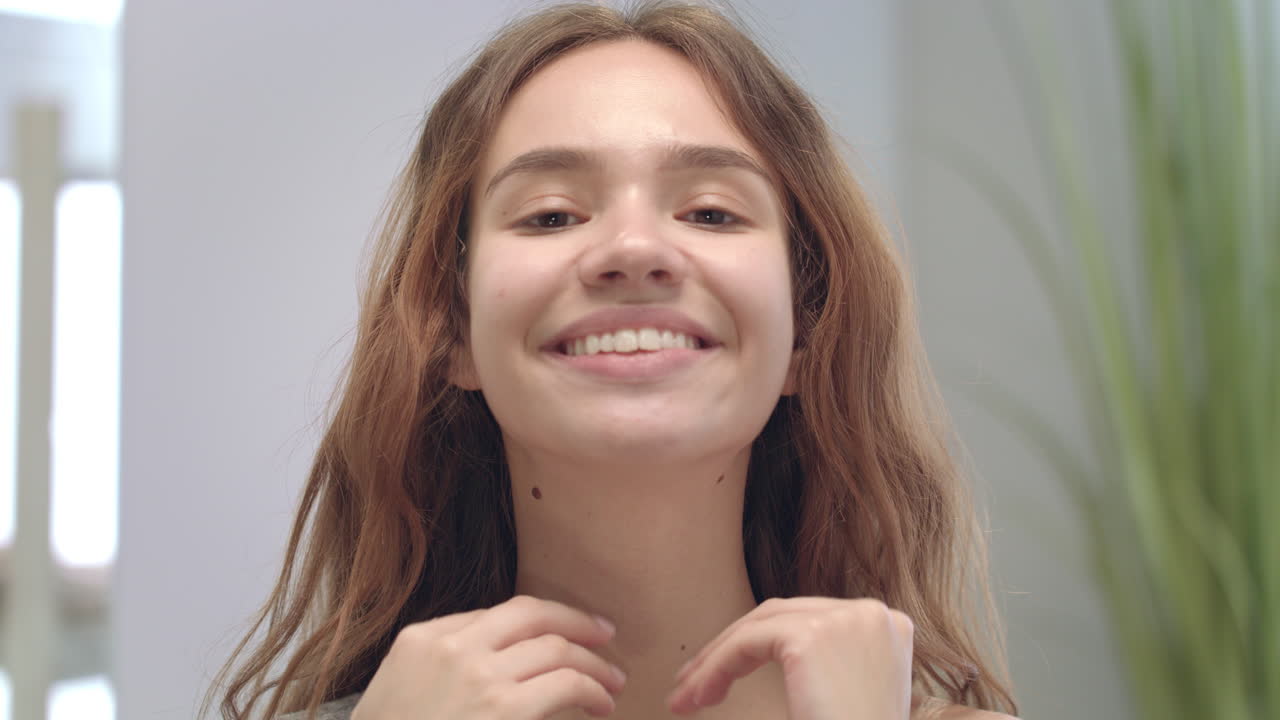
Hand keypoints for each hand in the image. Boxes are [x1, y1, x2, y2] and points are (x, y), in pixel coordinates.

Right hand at [352, 595, 626, 718]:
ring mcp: (480, 677)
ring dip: (594, 665)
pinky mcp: (505, 711)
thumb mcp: (403, 685)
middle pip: (535, 617)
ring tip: (612, 682)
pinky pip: (565, 684)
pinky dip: (592, 690)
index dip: (543, 618)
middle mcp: (454, 648)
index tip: (567, 628)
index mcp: (425, 637)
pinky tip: (600, 704)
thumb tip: (506, 655)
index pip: (499, 614)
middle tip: (606, 636)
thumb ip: (445, 660)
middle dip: (579, 624)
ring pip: (557, 650)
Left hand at [665, 597, 914, 719]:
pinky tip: (701, 696)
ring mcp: (845, 620)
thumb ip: (821, 669)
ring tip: (687, 695)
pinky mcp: (813, 636)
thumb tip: (756, 651)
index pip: (809, 620)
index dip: (762, 643)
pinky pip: (746, 643)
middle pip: (783, 615)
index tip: (729, 676)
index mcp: (886, 628)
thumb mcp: (842, 698)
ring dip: (717, 660)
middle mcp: (871, 614)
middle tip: (697, 684)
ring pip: (760, 626)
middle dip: (733, 649)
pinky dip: (716, 667)